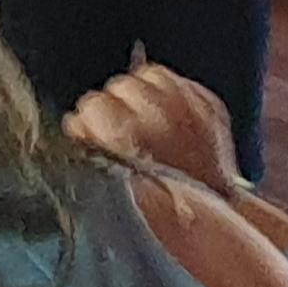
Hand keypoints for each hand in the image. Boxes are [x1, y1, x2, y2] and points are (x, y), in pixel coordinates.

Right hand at [62, 63, 243, 197]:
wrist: (210, 211)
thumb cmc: (160, 208)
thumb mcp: (113, 182)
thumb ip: (90, 147)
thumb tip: (77, 127)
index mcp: (127, 135)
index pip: (91, 105)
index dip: (87, 120)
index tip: (88, 130)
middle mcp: (158, 113)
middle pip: (119, 86)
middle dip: (115, 105)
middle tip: (118, 127)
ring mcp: (188, 104)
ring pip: (148, 74)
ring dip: (142, 94)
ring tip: (144, 117)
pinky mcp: (208, 102)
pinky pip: (178, 80)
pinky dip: (169, 92)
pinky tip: (166, 113)